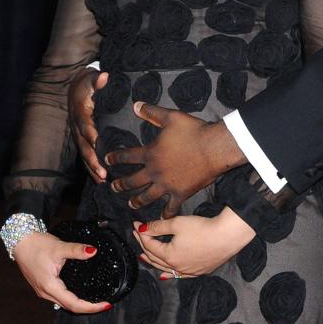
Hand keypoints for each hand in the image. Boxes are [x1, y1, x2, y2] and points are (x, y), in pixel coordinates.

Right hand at [13, 232, 111, 312]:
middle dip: (88, 308)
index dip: (91, 307)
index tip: (105, 305)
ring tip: (95, 301)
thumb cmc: (36, 246)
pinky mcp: (43, 286)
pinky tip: (79, 293)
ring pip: (64, 303)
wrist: (20, 242)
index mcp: (50, 286)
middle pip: (70, 307)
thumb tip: (93, 251)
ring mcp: (43, 291)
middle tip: (104, 304)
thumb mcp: (59, 247)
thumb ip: (77, 250)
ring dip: (79, 304)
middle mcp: (45, 293)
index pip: (74, 304)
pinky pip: (59, 297)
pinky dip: (71, 298)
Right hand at [68, 68, 108, 181]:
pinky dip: (92, 167)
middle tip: (103, 171)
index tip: (97, 142)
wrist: (74, 88)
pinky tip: (101, 179)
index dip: (90, 133)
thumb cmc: (86, 84)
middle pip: (84, 145)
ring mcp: (79, 134)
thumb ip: (97, 79)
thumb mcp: (91, 78)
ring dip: (92, 167)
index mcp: (80, 112)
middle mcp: (77, 126)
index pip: (85, 124)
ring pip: (84, 154)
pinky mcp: (82, 139)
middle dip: (92, 159)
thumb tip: (104, 76)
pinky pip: (86, 155)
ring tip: (103, 180)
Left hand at [108, 103, 243, 215]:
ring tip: (131, 205)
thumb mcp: (171, 117)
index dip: (115, 158)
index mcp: (150, 153)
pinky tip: (161, 218)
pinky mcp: (181, 193)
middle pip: (132, 181)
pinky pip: (171, 207)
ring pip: (147, 196)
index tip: (107, 160)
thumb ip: (152, 112)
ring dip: (137, 201)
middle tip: (113, 188)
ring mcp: (167, 185)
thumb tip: (135, 105)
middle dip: (121, 185)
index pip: (127, 156)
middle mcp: (155, 172)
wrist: (215, 147)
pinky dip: (165, 214)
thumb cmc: (194, 131)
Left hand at [132, 208, 254, 277]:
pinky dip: (169, 273)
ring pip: (165, 268)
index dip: (141, 233)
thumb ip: (158, 226)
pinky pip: (178, 275)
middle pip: (155, 257)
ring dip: (153, 260)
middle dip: (144, 244)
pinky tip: (165, 275)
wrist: (227, 236)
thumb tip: (143, 229)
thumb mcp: (177, 223)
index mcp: (169, 256)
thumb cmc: (204, 229)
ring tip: (144, 255)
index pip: (150, 244)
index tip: (136, 224)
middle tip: (139, 234)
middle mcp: (177, 267)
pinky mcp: (199, 271)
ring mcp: (188, 271)